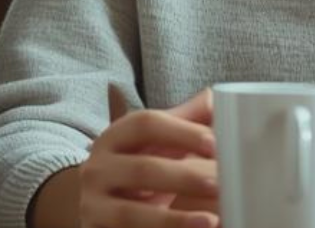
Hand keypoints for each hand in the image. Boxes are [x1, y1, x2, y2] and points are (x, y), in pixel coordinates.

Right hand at [77, 86, 219, 227]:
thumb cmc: (135, 169)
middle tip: (221, 184)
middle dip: (185, 177)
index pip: (145, 124)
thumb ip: (182, 122)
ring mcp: (93, 205)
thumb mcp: (152, 144)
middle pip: (142, 169)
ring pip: (131, 213)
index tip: (216, 144)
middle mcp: (98, 168)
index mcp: (114, 137)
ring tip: (212, 221)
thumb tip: (215, 99)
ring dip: (175, 220)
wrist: (97, 206)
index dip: (181, 132)